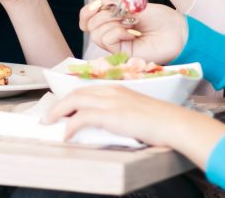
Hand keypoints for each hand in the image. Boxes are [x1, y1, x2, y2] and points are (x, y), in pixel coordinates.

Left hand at [43, 85, 200, 147]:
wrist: (176, 124)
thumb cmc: (162, 122)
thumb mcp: (137, 112)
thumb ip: (121, 114)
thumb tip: (106, 124)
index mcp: (118, 89)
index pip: (86, 90)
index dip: (70, 99)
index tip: (60, 109)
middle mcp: (112, 91)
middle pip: (75, 93)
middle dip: (58, 104)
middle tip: (48, 117)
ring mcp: (111, 101)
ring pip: (74, 101)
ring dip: (58, 112)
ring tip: (50, 124)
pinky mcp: (112, 115)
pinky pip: (82, 118)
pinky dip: (70, 126)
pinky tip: (66, 135)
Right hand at [81, 0, 186, 62]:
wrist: (177, 31)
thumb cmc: (160, 18)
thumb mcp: (133, 6)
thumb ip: (112, 3)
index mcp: (113, 21)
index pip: (87, 19)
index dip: (87, 11)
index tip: (98, 3)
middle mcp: (112, 34)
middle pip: (89, 25)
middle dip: (102, 15)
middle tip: (121, 13)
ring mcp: (117, 45)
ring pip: (95, 34)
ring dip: (111, 23)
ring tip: (129, 23)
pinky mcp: (122, 54)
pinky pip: (107, 40)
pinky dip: (117, 32)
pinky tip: (132, 33)